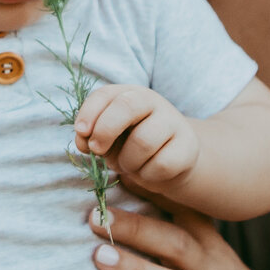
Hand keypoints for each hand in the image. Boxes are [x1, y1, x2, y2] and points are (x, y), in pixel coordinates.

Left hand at [75, 82, 200, 192]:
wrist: (172, 160)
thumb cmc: (132, 146)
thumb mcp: (109, 137)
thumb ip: (93, 134)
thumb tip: (84, 141)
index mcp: (130, 94)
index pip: (106, 94)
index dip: (89, 112)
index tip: (81, 132)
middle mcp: (154, 102)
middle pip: (127, 106)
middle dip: (105, 129)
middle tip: (97, 150)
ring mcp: (174, 123)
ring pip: (142, 142)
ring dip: (127, 161)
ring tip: (129, 165)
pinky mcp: (188, 147)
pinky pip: (160, 165)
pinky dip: (146, 175)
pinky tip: (148, 172)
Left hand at [88, 207, 269, 269]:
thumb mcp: (224, 267)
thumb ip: (190, 244)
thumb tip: (142, 216)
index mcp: (215, 253)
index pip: (186, 214)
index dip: (155, 192)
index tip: (121, 171)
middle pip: (175, 244)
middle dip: (135, 227)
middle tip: (94, 215)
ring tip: (99, 256)